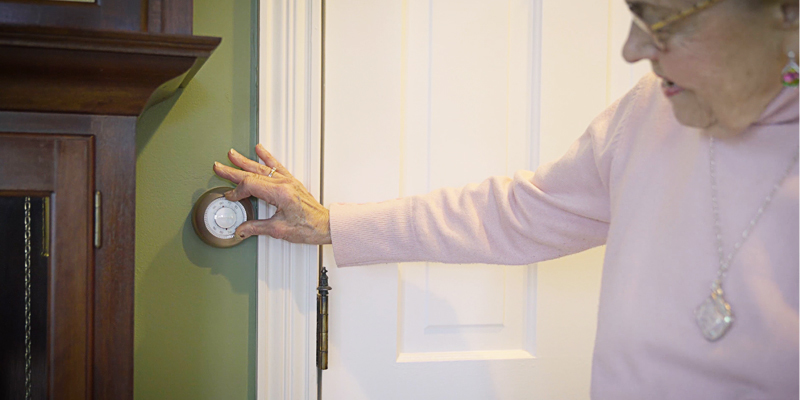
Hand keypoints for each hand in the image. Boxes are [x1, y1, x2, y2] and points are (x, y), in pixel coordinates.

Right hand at [213, 144, 330, 244]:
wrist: (324, 225)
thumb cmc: (308, 227)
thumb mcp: (279, 230)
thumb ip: (256, 227)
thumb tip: (242, 228)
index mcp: (280, 193)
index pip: (251, 185)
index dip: (237, 191)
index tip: (231, 197)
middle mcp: (284, 184)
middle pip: (253, 174)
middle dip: (233, 171)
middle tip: (219, 167)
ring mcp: (288, 181)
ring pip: (262, 168)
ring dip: (245, 161)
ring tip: (232, 155)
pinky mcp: (291, 182)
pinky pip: (276, 166)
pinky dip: (266, 158)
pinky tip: (259, 150)